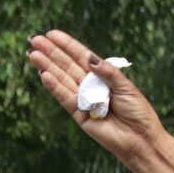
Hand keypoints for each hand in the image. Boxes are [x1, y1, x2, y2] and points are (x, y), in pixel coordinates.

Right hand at [28, 32, 169, 165]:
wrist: (140, 138)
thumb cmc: (137, 111)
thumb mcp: (126, 87)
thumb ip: (108, 72)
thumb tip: (89, 58)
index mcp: (103, 76)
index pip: (82, 57)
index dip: (67, 45)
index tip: (52, 34)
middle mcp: (90, 85)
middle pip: (67, 65)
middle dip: (51, 52)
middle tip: (34, 39)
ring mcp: (83, 99)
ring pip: (62, 79)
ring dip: (47, 66)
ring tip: (33, 54)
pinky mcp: (79, 114)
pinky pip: (64, 97)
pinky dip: (54, 86)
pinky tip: (43, 74)